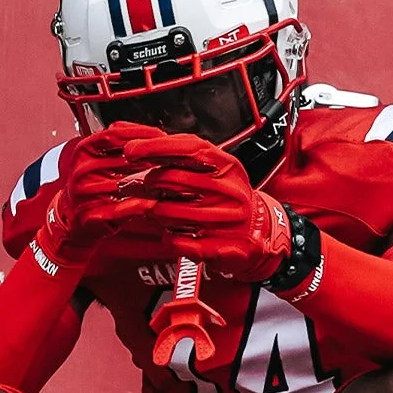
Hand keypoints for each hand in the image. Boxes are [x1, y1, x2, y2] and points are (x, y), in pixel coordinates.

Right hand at [35, 121, 164, 264]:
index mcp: (84, 150)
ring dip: (154, 182)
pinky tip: (157, 203)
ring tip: (175, 180)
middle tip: (179, 158)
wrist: (70, 219)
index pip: (115, 134)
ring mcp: (85, 194)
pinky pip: (123, 208)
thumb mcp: (99, 158)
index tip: (165, 136)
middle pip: (125, 158)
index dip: (142, 133)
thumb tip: (153, 132)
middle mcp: (82, 170)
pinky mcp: (92, 216)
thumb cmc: (94, 186)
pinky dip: (143, 205)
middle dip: (154, 158)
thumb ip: (121, 143)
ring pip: (128, 184)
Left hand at [119, 133, 291, 280]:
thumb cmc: (230, 197)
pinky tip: (176, 233)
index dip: (156, 147)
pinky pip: (175, 241)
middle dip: (147, 184)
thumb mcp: (217, 169)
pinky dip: (168, 237)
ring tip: (162, 211)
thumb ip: (185, 156)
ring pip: (166, 212)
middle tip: (141, 188)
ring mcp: (224, 220)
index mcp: (228, 166)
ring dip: (155, 212)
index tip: (131, 150)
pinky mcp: (219, 248)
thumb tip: (142, 145)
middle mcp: (228, 191)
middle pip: (170, 180)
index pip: (188, 148)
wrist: (261, 233)